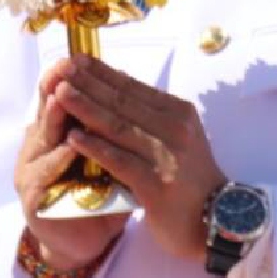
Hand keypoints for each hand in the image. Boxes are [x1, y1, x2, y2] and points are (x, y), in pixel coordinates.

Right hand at [16, 58, 126, 270]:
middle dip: (62, 89)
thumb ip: (112, 128)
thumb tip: (129, 89)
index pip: (62, 102)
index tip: (82, 55)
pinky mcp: (34, 202)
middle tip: (68, 65)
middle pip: (49, 114)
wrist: (85, 241)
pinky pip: (45, 176)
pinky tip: (70, 145)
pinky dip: (58, 159)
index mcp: (57, 136)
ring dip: (55, 117)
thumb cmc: (104, 193)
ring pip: (43, 140)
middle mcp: (40, 151)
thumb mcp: (112, 156)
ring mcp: (32, 176)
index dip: (73, 81)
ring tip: (65, 95)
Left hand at [48, 55, 226, 265]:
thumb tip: (117, 85)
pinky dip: (95, 147)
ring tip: (60, 93)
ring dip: (86, 108)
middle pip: (123, 102)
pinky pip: (120, 161)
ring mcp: (166, 157)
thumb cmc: (191, 178)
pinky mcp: (156, 184)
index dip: (103, 72)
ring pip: (118, 127)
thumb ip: (152, 115)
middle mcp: (175, 130)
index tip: (76, 58)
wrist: (216, 219)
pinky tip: (74, 137)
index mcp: (180, 114)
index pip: (134, 88)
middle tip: (60, 67)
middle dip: (88, 83)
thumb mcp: (179, 138)